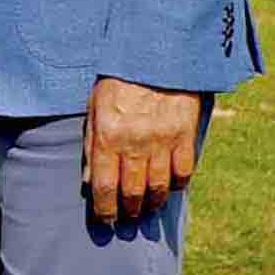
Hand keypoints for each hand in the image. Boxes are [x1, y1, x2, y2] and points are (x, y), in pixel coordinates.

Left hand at [83, 79, 205, 220]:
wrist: (156, 54)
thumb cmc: (119, 80)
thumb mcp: (95, 108)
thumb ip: (92, 145)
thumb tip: (90, 183)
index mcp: (108, 135)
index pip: (105, 187)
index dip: (105, 210)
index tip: (106, 220)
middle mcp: (135, 142)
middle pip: (133, 192)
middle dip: (129, 210)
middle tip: (128, 217)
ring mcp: (162, 140)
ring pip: (158, 187)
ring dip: (153, 203)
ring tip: (148, 208)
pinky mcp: (184, 135)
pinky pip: (183, 172)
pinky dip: (176, 185)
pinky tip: (170, 187)